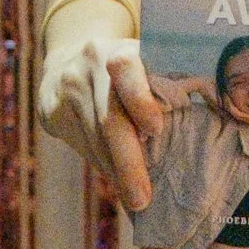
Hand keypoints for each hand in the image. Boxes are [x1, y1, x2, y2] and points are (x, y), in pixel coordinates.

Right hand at [38, 27, 166, 210]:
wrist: (69, 58)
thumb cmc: (127, 71)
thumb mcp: (145, 65)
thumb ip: (165, 90)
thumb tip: (199, 130)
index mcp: (121, 48)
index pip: (126, 68)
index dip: (139, 99)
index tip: (154, 130)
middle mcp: (91, 64)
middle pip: (109, 119)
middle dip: (128, 164)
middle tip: (142, 199)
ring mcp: (67, 87)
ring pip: (94, 141)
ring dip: (116, 171)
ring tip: (135, 195)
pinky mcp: (50, 109)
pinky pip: (81, 146)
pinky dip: (102, 164)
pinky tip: (115, 176)